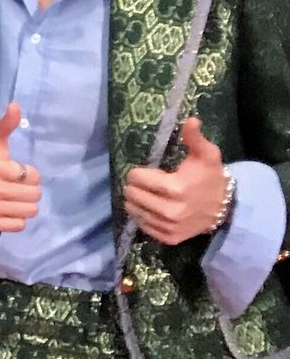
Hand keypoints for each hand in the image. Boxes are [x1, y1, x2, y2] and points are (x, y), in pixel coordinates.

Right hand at [0, 102, 41, 232]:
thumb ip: (7, 124)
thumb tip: (16, 105)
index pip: (31, 176)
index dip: (29, 173)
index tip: (16, 171)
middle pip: (34, 195)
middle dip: (29, 190)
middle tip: (16, 186)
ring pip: (29, 212)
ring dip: (25, 205)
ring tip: (13, 198)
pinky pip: (18, 226)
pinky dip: (16, 219)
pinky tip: (7, 210)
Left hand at [123, 116, 230, 244]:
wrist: (226, 207)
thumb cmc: (211, 177)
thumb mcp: (207, 155)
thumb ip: (194, 138)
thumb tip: (190, 119)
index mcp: (175, 188)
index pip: (136, 178)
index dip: (139, 172)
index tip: (150, 172)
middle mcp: (170, 211)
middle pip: (131, 195)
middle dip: (135, 186)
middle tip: (147, 183)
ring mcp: (169, 226)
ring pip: (133, 211)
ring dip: (136, 201)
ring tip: (148, 195)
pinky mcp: (169, 238)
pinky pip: (143, 226)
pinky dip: (143, 217)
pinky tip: (152, 209)